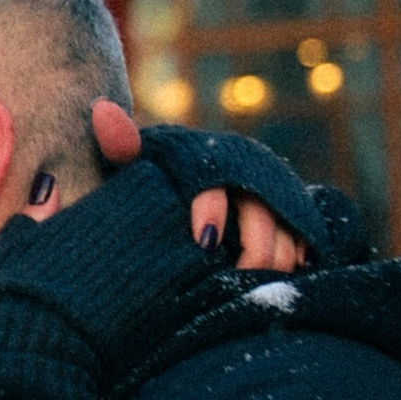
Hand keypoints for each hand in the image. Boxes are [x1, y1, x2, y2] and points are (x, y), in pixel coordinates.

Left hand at [87, 100, 302, 271]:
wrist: (176, 183)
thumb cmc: (152, 175)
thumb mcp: (133, 163)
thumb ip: (119, 144)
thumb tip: (101, 110)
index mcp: (206, 157)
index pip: (215, 181)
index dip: (212, 210)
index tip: (203, 244)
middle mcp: (245, 171)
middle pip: (262, 211)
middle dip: (254, 248)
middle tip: (235, 281)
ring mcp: (269, 193)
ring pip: (286, 228)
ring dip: (275, 260)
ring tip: (251, 289)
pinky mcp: (286, 213)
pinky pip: (300, 238)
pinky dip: (293, 260)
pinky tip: (274, 283)